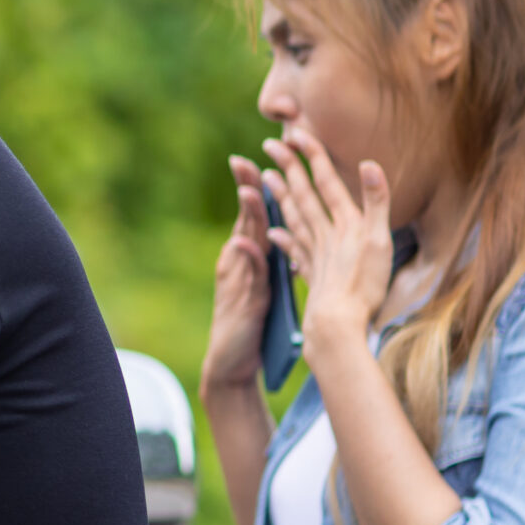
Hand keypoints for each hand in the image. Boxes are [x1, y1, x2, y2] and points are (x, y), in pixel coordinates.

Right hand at [203, 153, 275, 395]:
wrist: (234, 362)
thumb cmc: (255, 325)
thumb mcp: (267, 288)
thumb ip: (273, 265)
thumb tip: (290, 244)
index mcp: (250, 257)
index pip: (255, 216)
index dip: (256, 188)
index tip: (258, 162)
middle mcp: (239, 263)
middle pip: (245, 219)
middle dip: (245, 189)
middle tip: (243, 161)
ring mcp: (238, 280)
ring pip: (243, 241)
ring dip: (245, 216)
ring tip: (248, 191)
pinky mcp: (241, 300)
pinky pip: (244, 275)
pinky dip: (246, 258)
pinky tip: (245, 243)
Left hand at [261, 126, 393, 354]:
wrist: (337, 324)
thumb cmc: (363, 285)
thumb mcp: (379, 240)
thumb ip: (376, 202)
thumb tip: (368, 163)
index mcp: (344, 223)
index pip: (325, 181)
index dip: (312, 156)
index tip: (295, 132)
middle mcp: (326, 234)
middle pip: (303, 195)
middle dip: (288, 168)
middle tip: (270, 146)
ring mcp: (316, 254)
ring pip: (294, 218)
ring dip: (280, 196)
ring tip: (265, 178)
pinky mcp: (313, 275)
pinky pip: (294, 251)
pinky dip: (283, 239)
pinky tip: (273, 233)